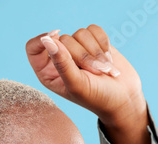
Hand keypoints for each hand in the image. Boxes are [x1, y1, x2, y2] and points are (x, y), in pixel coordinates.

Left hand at [25, 24, 145, 125]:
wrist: (123, 99)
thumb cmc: (98, 98)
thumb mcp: (76, 84)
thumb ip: (61, 62)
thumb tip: (47, 39)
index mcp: (47, 73)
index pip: (33, 47)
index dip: (44, 39)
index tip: (57, 38)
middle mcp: (60, 59)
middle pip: (63, 39)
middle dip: (82, 55)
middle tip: (94, 73)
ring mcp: (77, 50)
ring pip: (80, 33)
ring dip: (95, 52)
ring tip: (103, 70)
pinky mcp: (92, 42)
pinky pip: (94, 29)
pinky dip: (103, 43)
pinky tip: (107, 60)